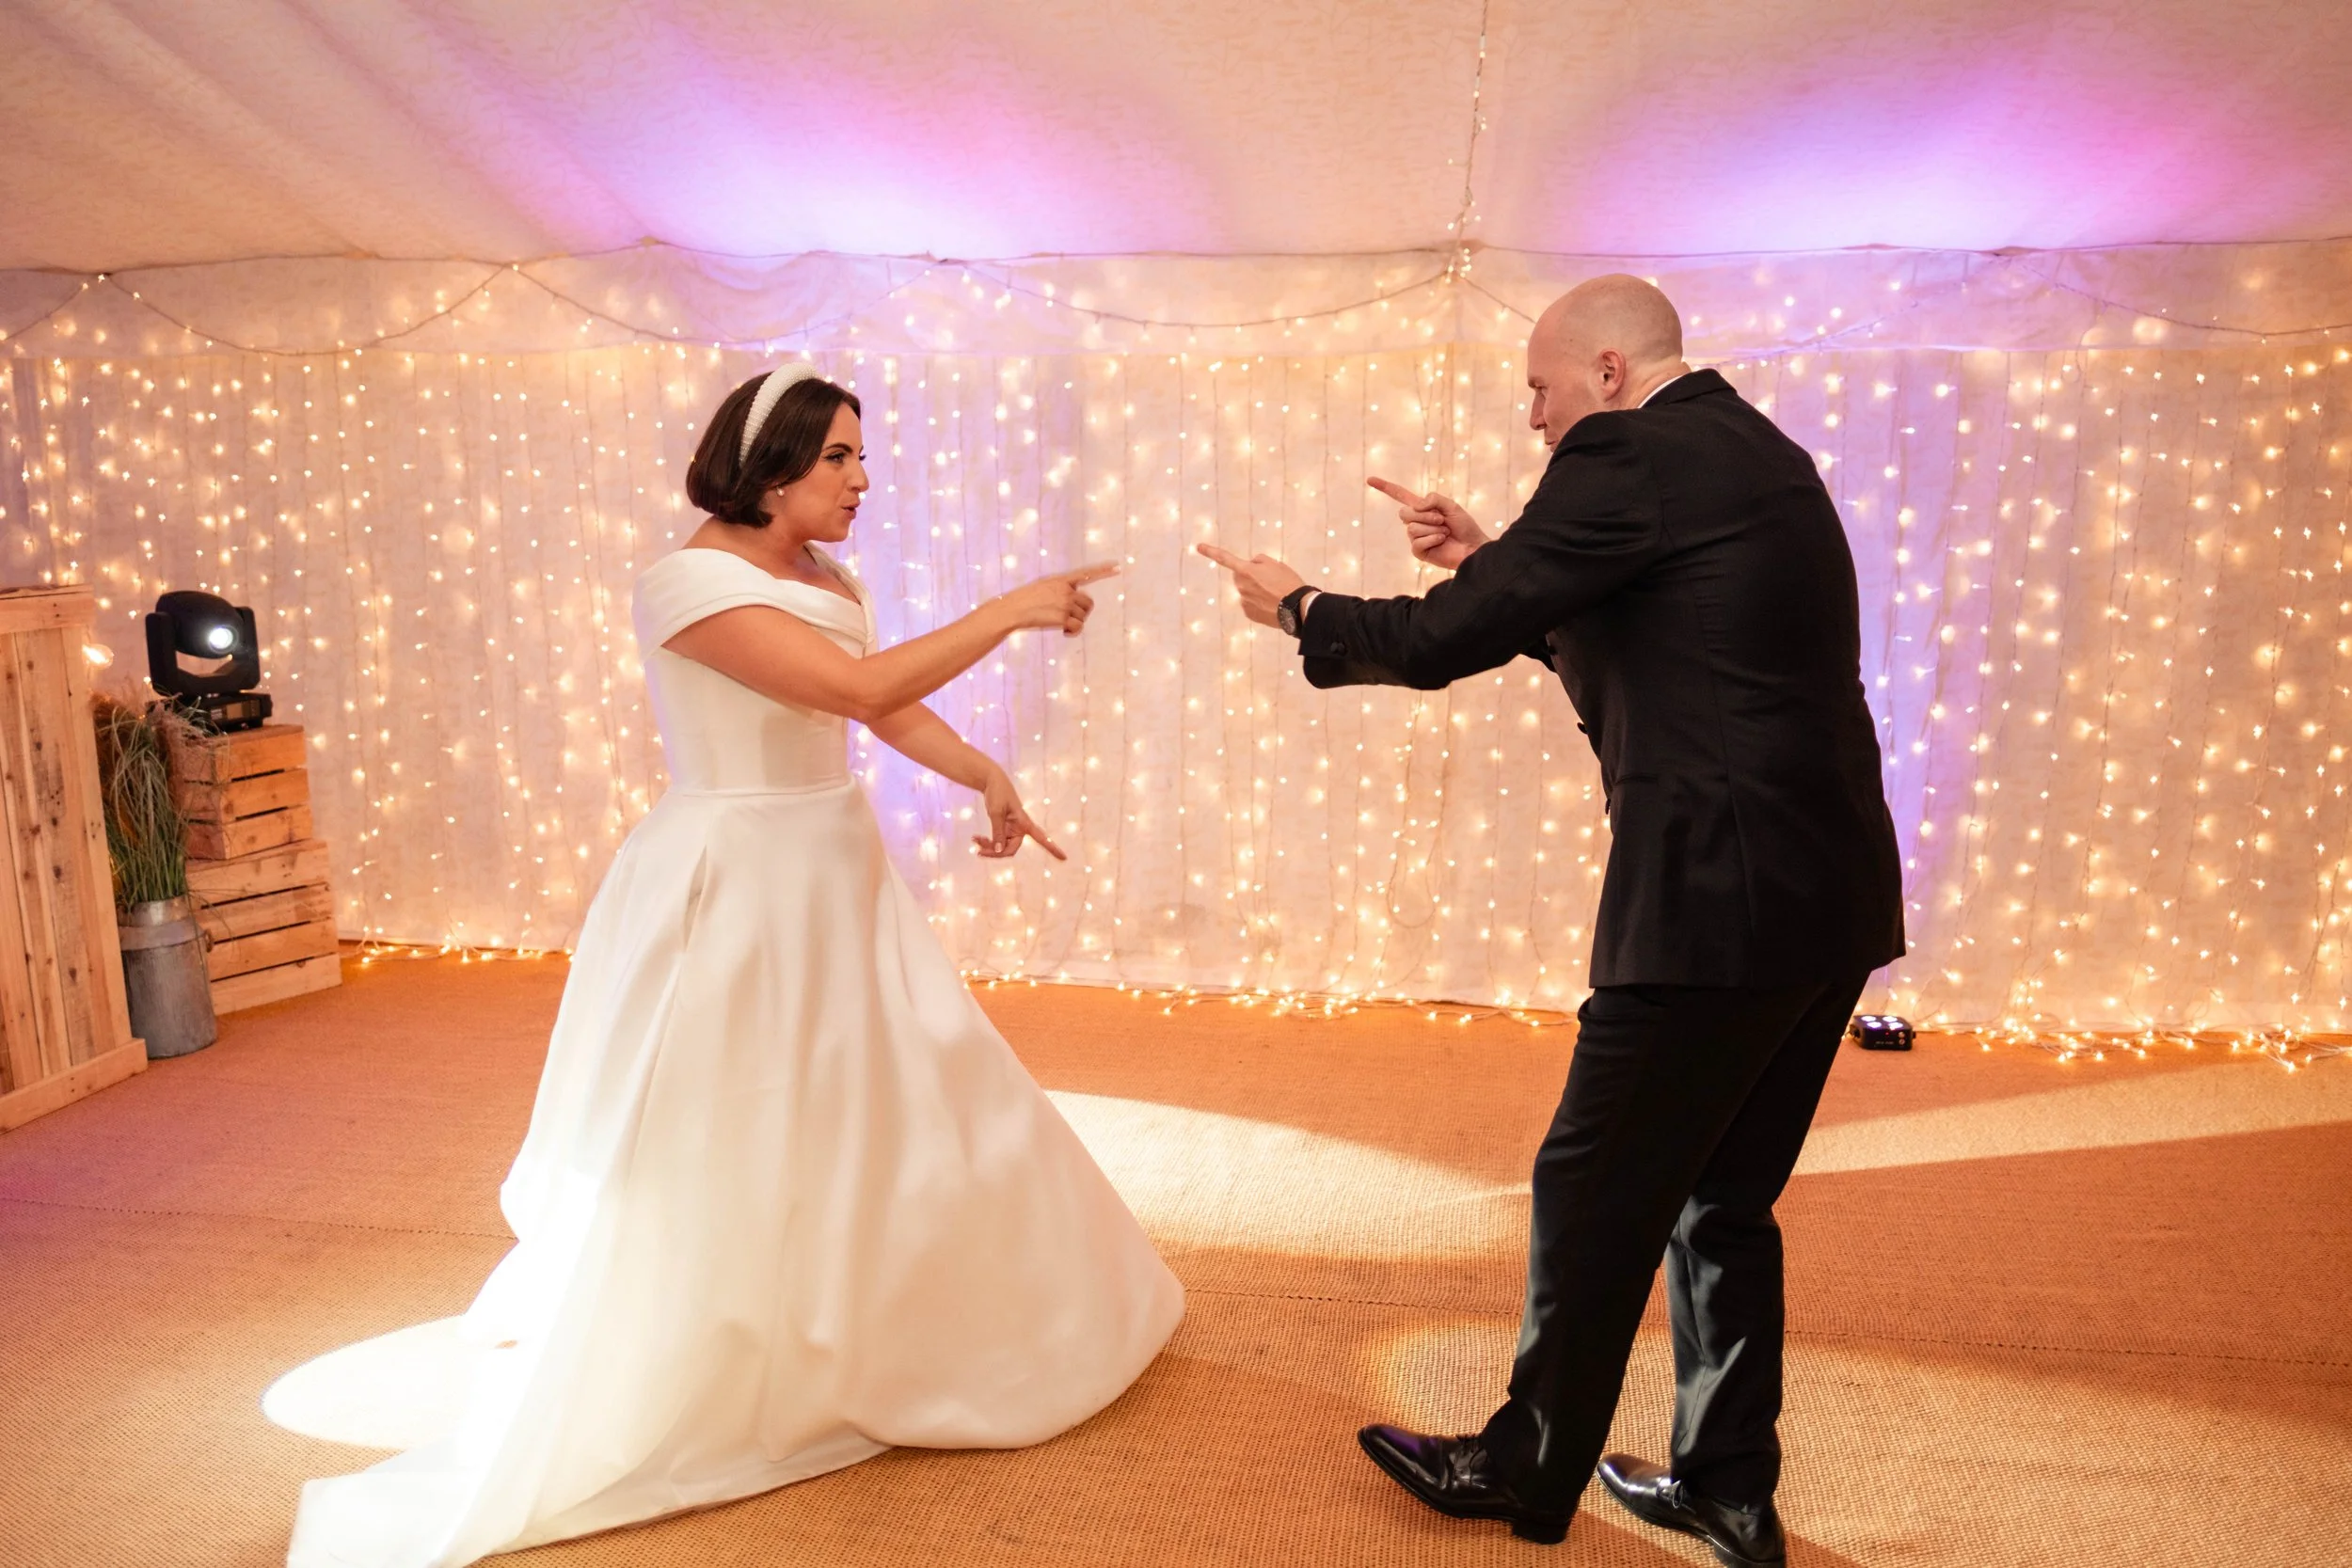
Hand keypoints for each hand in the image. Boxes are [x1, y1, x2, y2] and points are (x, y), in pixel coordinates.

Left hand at [974, 767, 1066, 859]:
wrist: (992, 781)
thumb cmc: (998, 793)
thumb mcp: (996, 812)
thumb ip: (998, 832)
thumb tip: (999, 851)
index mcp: (1025, 823)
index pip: (1042, 839)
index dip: (1052, 848)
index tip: (1064, 858)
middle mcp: (1020, 829)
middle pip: (1010, 850)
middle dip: (995, 852)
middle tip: (979, 851)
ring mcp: (1011, 830)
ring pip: (1001, 848)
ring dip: (988, 847)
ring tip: (974, 841)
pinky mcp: (1004, 829)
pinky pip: (996, 842)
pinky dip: (987, 842)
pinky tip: (976, 839)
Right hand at [992, 562, 1118, 635]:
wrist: (1012, 610)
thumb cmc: (1025, 601)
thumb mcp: (1043, 588)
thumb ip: (1060, 591)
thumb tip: (1074, 605)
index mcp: (1061, 580)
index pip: (1086, 574)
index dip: (1103, 571)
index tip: (1118, 567)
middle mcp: (1066, 590)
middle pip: (1089, 604)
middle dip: (1082, 613)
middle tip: (1068, 618)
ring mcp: (1065, 603)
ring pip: (1083, 617)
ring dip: (1074, 623)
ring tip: (1059, 624)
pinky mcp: (1063, 617)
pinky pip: (1078, 628)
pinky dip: (1072, 633)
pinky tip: (1063, 633)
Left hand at [1193, 543, 1304, 626]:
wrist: (1297, 608)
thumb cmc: (1288, 583)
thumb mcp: (1276, 563)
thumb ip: (1259, 561)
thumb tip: (1252, 566)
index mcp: (1246, 570)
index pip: (1225, 558)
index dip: (1211, 551)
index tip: (1198, 547)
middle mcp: (1241, 586)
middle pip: (1240, 576)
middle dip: (1250, 576)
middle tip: (1269, 580)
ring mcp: (1244, 601)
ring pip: (1246, 591)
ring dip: (1256, 590)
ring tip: (1274, 593)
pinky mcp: (1249, 614)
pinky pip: (1251, 604)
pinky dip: (1259, 603)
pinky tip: (1272, 604)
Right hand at [1367, 476, 1487, 570]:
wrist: (1473, 547)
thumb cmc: (1465, 527)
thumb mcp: (1451, 505)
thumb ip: (1433, 499)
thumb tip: (1417, 506)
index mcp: (1422, 509)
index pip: (1400, 496)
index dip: (1385, 487)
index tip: (1370, 480)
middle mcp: (1416, 522)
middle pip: (1404, 513)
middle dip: (1425, 515)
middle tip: (1442, 520)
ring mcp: (1416, 538)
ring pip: (1412, 528)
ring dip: (1433, 529)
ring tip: (1445, 533)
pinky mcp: (1419, 552)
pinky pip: (1416, 542)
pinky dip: (1432, 540)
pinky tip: (1442, 541)